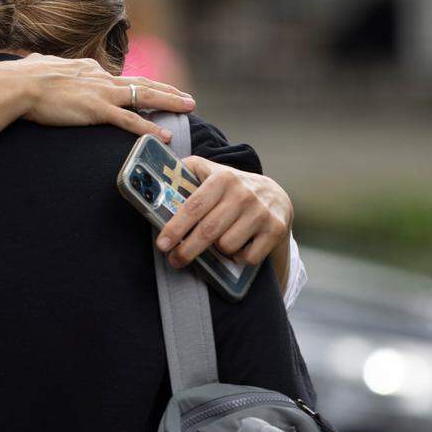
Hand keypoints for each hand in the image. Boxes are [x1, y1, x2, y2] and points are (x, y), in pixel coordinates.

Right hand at [0, 54, 195, 141]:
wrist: (18, 84)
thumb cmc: (21, 77)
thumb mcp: (36, 65)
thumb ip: (41, 63)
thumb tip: (31, 60)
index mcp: (87, 69)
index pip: (118, 78)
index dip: (138, 85)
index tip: (151, 91)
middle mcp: (100, 77)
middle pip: (141, 82)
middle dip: (167, 90)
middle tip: (187, 97)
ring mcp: (101, 93)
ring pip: (144, 96)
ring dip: (169, 101)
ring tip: (188, 107)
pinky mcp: (98, 109)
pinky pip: (131, 120)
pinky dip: (150, 128)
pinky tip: (165, 135)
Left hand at [154, 156, 292, 269]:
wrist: (276, 196)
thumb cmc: (232, 187)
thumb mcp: (211, 172)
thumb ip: (186, 171)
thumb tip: (156, 177)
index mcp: (222, 178)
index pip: (193, 207)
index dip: (175, 228)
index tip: (162, 244)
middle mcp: (243, 194)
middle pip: (208, 232)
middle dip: (187, 250)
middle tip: (174, 260)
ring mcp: (261, 212)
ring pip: (226, 246)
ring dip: (217, 250)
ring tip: (217, 242)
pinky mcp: (275, 230)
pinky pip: (247, 257)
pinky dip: (239, 257)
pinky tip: (239, 246)